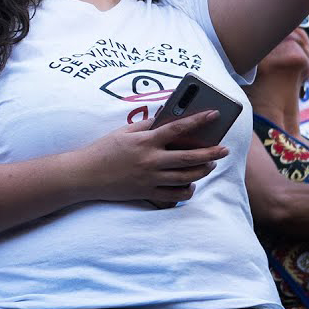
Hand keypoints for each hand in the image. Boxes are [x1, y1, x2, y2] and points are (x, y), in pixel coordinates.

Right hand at [79, 111, 229, 207]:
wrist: (84, 175)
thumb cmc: (103, 150)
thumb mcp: (123, 132)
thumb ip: (146, 126)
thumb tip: (166, 119)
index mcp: (145, 141)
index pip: (178, 128)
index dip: (199, 120)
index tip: (215, 114)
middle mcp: (150, 160)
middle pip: (190, 157)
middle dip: (211, 153)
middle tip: (224, 149)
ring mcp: (150, 178)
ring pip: (187, 177)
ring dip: (203, 170)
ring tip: (210, 164)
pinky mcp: (147, 192)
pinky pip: (175, 194)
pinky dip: (188, 189)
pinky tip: (191, 184)